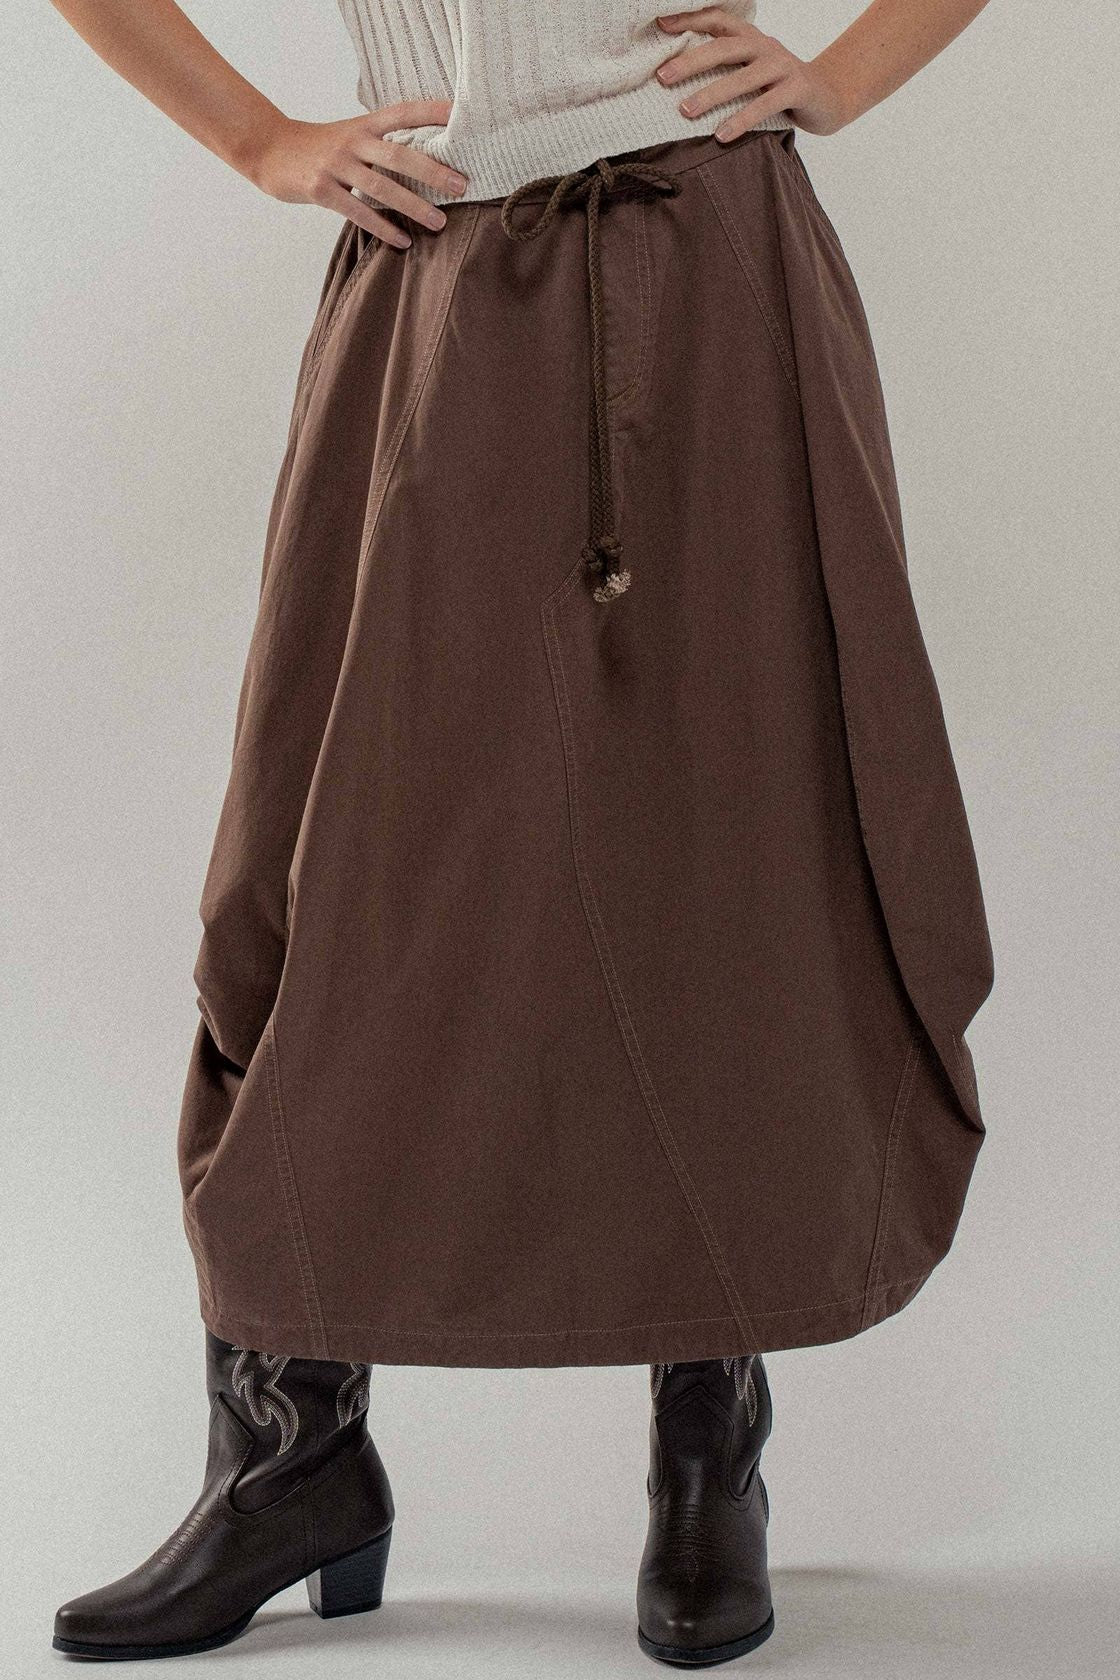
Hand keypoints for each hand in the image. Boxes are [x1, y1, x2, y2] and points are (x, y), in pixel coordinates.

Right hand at [246, 101, 468, 249]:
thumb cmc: (320, 149)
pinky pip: (358, 212)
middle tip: (462, 185)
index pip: (403, 112)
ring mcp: (336, 165)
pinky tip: (403, 241)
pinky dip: (383, 228)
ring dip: (414, 206)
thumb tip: (427, 163)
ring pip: (382, 186)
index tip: (460, 114)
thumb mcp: (350, 136)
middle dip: (433, 171)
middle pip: (399, 154)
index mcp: (364, 125)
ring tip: (440, 222)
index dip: (431, 111)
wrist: (271, 152)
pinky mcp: (321, 190)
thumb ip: (381, 145)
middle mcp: (353, 142)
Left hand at [654, 9, 851, 138]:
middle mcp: (765, 46)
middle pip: (723, 49)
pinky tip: (721, 135)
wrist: (828, 97)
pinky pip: (765, 105)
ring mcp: (782, 66)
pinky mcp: (797, 89)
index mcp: (751, 38)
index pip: (718, 20)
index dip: (690, 19)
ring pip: (742, 78)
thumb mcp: (753, 70)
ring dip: (711, 94)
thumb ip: (727, 67)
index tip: (661, 26)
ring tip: (686, 110)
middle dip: (690, 62)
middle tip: (663, 77)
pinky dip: (741, 120)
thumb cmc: (780, 86)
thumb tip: (679, 75)